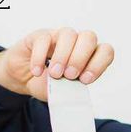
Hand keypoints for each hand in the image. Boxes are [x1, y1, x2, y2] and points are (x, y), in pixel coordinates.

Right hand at [0, 28, 114, 101]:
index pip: (105, 51)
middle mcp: (76, 43)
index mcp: (88, 56)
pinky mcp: (40, 36)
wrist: (24, 79)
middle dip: (80, 58)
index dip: (99, 64)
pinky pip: (43, 38)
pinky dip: (40, 57)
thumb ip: (71, 93)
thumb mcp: (63, 93)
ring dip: (63, 56)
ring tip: (55, 75)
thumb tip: (76, 98)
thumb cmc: (49, 84)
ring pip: (69, 34)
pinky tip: (37, 71)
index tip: (85, 80)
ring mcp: (58, 36)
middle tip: (69, 76)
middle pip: (89, 37)